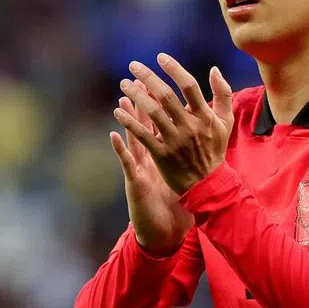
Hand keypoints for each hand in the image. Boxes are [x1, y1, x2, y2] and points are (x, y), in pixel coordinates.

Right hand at [110, 96, 193, 255]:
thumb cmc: (173, 199)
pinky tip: (113, 135)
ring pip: (133, 138)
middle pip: (144, 123)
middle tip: (135, 80)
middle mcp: (149, 154)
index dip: (157, 101)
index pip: (160, 120)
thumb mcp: (179, 171)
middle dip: (140, 101)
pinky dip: (119, 148)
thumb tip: (195, 130)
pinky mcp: (134, 180)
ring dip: (126, 118)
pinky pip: (126, 161)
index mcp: (162, 149)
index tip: (156, 82)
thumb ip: (185, 149)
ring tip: (119, 101)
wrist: (165, 228)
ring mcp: (140, 166)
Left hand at [113, 54, 234, 195]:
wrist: (208, 183)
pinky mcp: (162, 154)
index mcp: (205, 116)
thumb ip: (223, 93)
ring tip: (124, 84)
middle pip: (166, 96)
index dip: (174, 69)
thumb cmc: (215, 149)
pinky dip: (129, 122)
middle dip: (148, 77)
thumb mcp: (226, 121)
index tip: (160, 57)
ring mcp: (175, 141)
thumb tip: (214, 69)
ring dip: (135, 96)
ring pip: (152, 113)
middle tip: (133, 65)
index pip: (189, 86)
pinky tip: (117, 111)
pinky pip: (142, 135)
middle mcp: (190, 126)